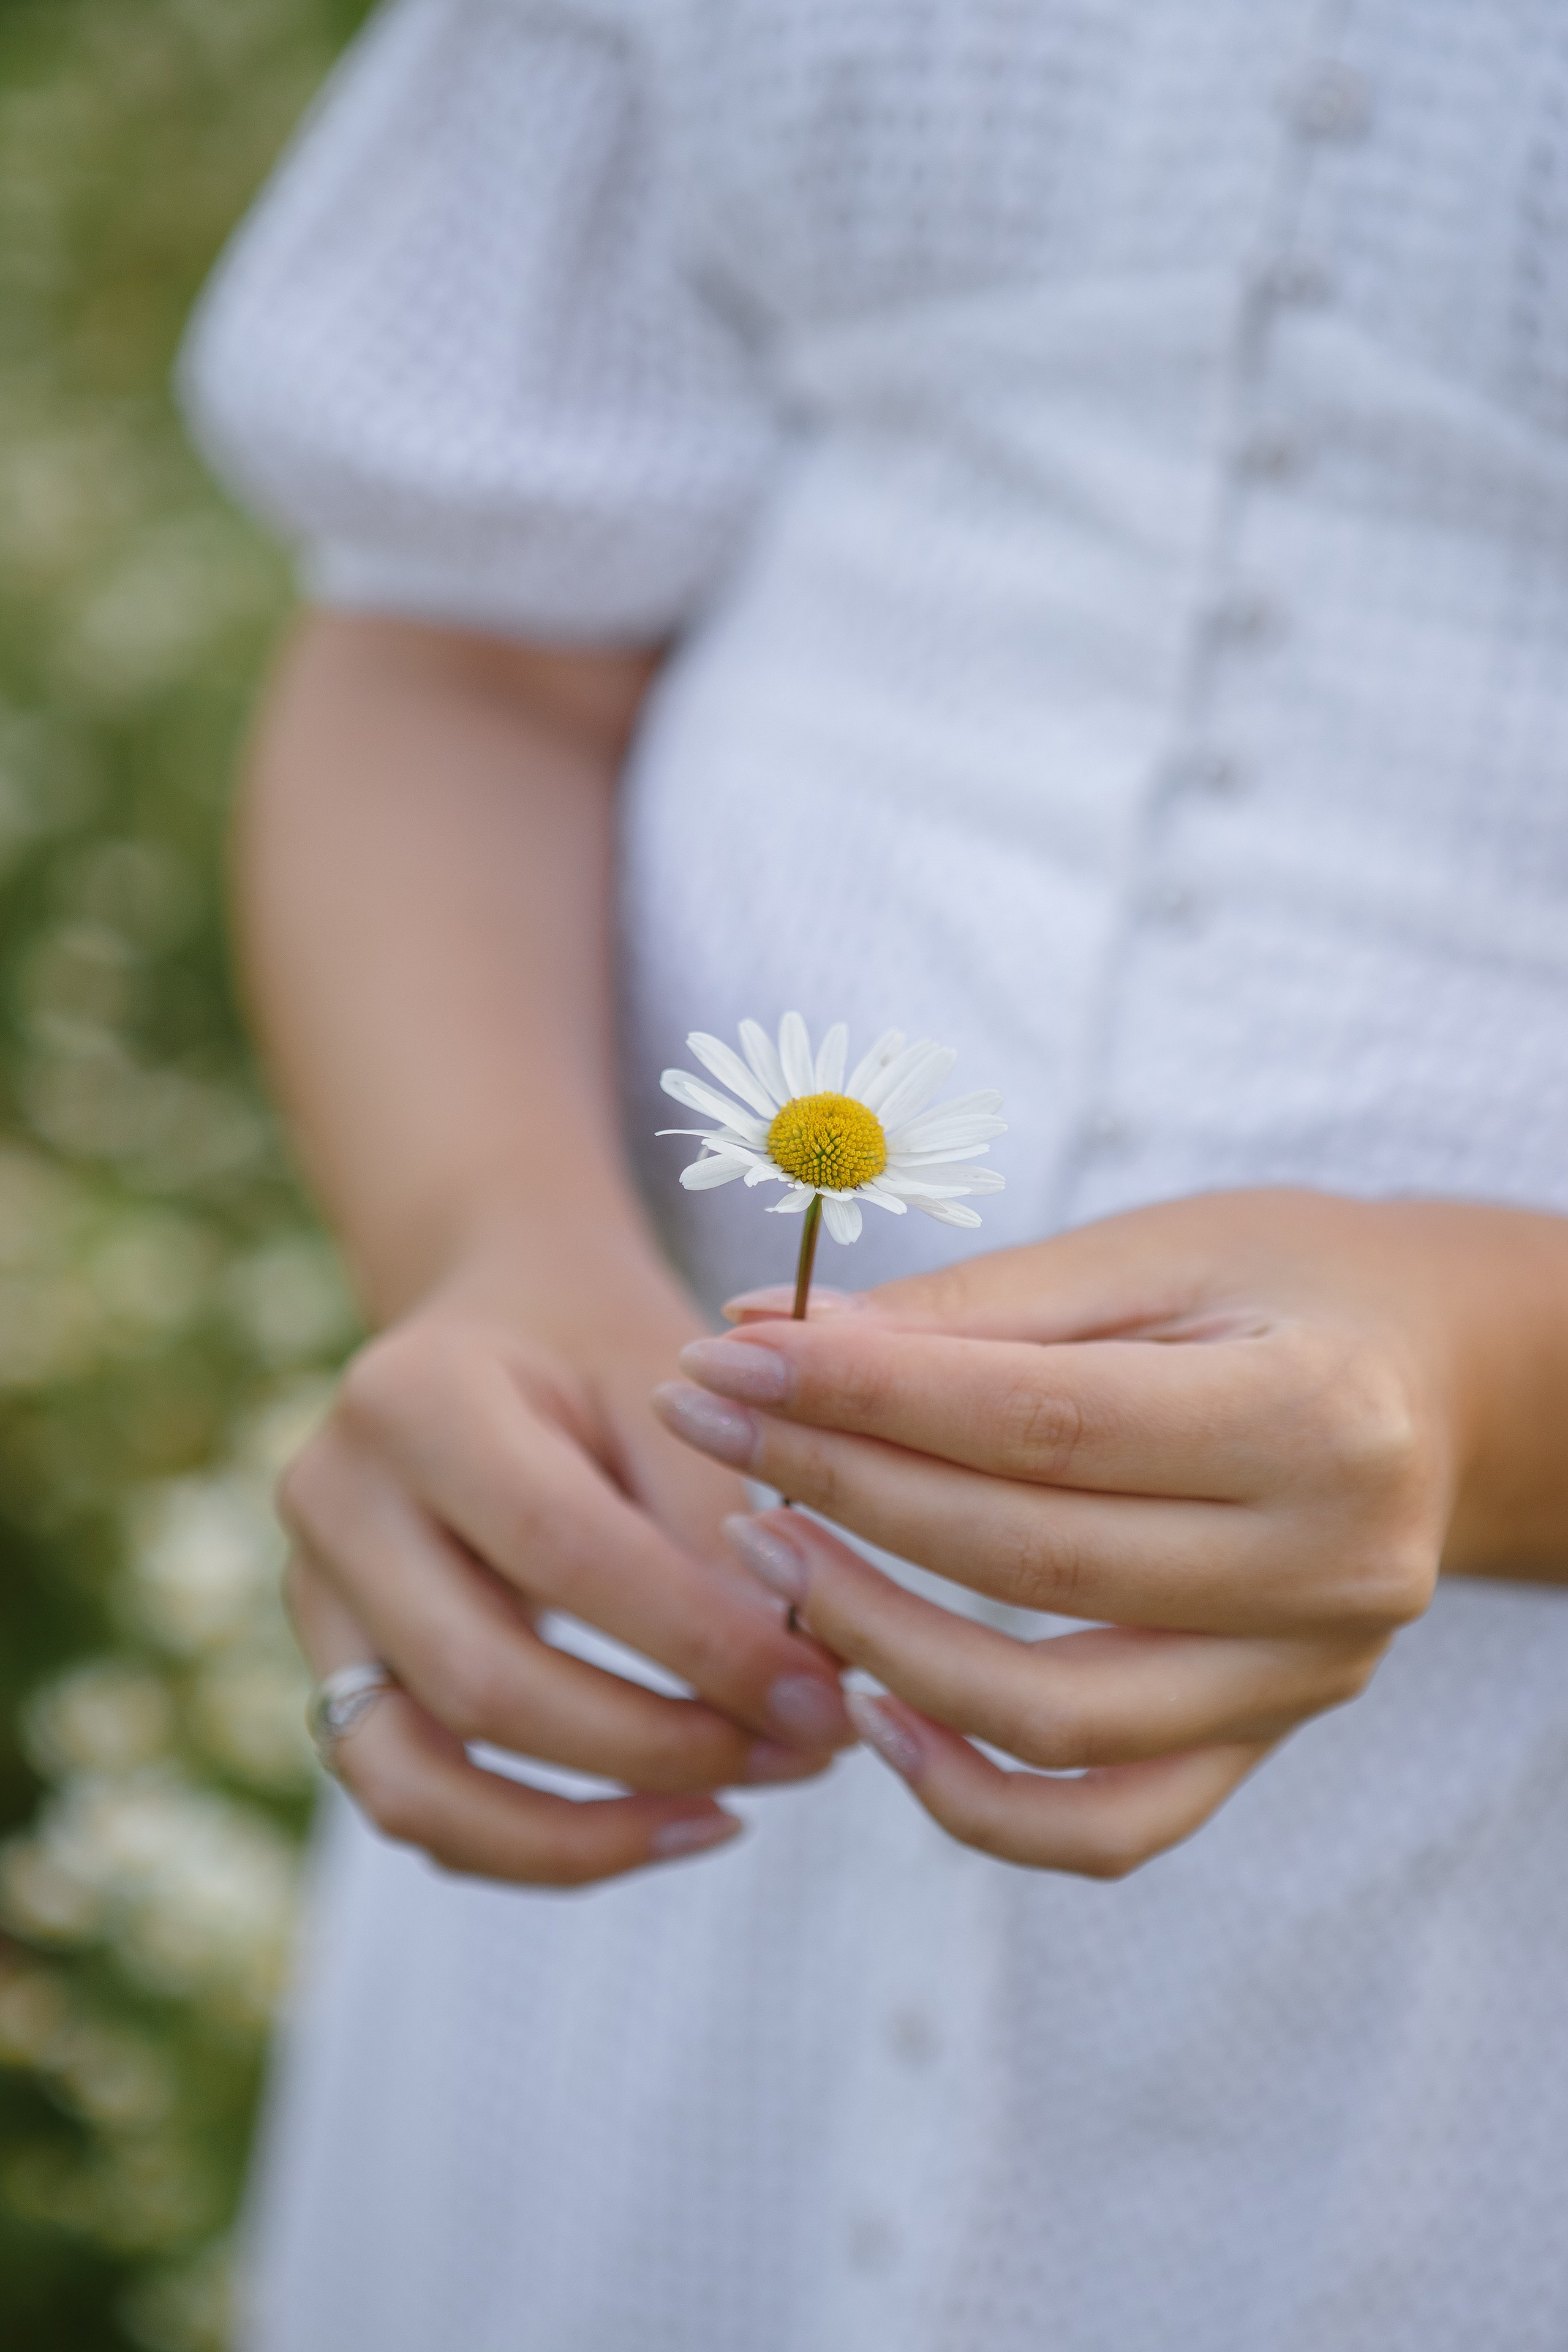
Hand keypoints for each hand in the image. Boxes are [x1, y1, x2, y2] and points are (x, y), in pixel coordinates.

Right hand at [282, 1245, 853, 1888]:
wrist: (501, 1314)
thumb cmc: (603, 1346)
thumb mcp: (671, 1384)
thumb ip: (715, 1520)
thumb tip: (798, 1680)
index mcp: (413, 1398)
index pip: (562, 1551)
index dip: (698, 1642)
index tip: (822, 1693)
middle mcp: (333, 1501)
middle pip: (485, 1683)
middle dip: (659, 1746)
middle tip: (803, 1754)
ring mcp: (311, 1598)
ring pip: (418, 1780)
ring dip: (587, 1830)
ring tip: (731, 1812)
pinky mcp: (329, 1670)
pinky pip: (412, 1802)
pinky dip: (533, 1841)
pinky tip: (663, 1819)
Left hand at [651, 1189, 1553, 1877]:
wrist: (1438, 1381)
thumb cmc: (1283, 1285)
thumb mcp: (1150, 1255)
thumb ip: (968, 1309)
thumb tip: (762, 1336)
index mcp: (1317, 1413)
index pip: (1047, 1423)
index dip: (868, 1396)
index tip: (729, 1359)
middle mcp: (1332, 1567)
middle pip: (1034, 1560)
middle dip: (841, 1490)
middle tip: (711, 1429)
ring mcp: (1306, 1677)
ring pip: (1056, 1716)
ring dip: (879, 1641)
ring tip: (762, 1550)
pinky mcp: (1266, 1738)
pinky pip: (1110, 1823)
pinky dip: (977, 1800)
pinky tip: (870, 1711)